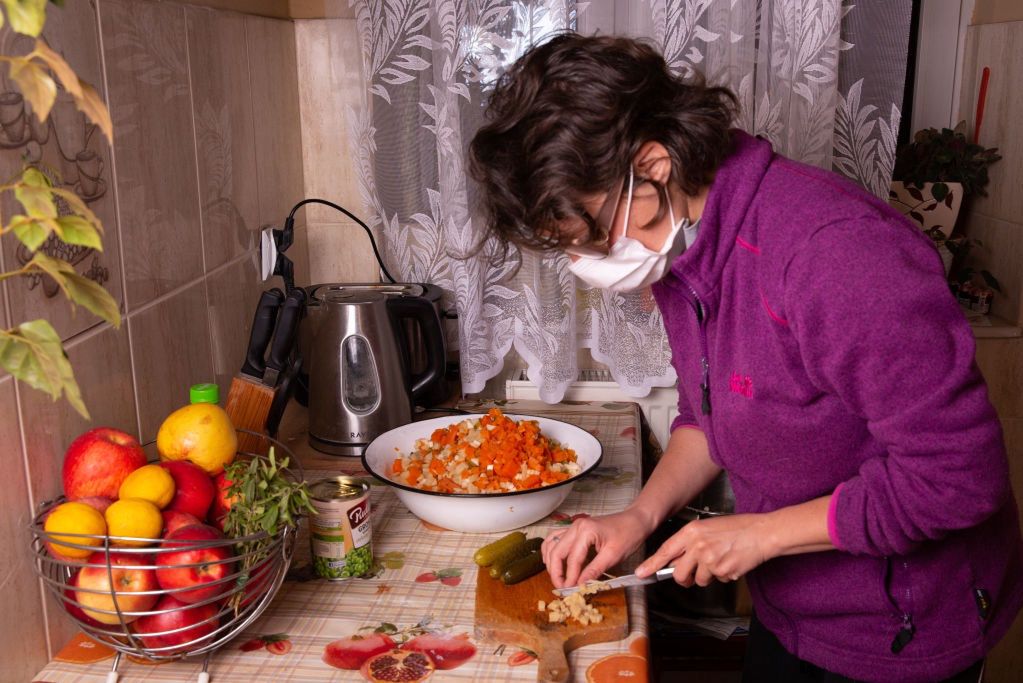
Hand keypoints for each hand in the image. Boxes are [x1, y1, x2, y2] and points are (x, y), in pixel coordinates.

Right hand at [541, 509, 650, 588]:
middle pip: (557, 551)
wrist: (635, 520)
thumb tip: (580, 585)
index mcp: (586, 531)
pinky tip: (553, 561)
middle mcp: (575, 526)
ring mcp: (573, 526)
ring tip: (557, 577)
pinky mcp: (574, 528)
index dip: (570, 577)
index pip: (572, 559)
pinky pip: (555, 538)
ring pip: (552, 544)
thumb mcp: (613, 556)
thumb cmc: (628, 535)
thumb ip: (594, 570)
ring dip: (551, 561)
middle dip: (556, 572)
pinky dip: (551, 550)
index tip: (569, 591)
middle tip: (561, 587)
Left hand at [636, 513, 773, 586]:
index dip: (652, 563)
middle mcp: (698, 546)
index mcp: (692, 531)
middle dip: (683, 578)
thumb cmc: (737, 528)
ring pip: (699, 580)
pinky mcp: (723, 572)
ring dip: (707, 576)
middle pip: (679, 573)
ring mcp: (711, 561)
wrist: (761, 533)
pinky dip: (723, 575)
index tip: (641, 572)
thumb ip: (690, 543)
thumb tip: (675, 560)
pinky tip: (731, 562)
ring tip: (720, 560)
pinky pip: (717, 580)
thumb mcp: (707, 528)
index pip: (666, 550)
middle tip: (691, 575)